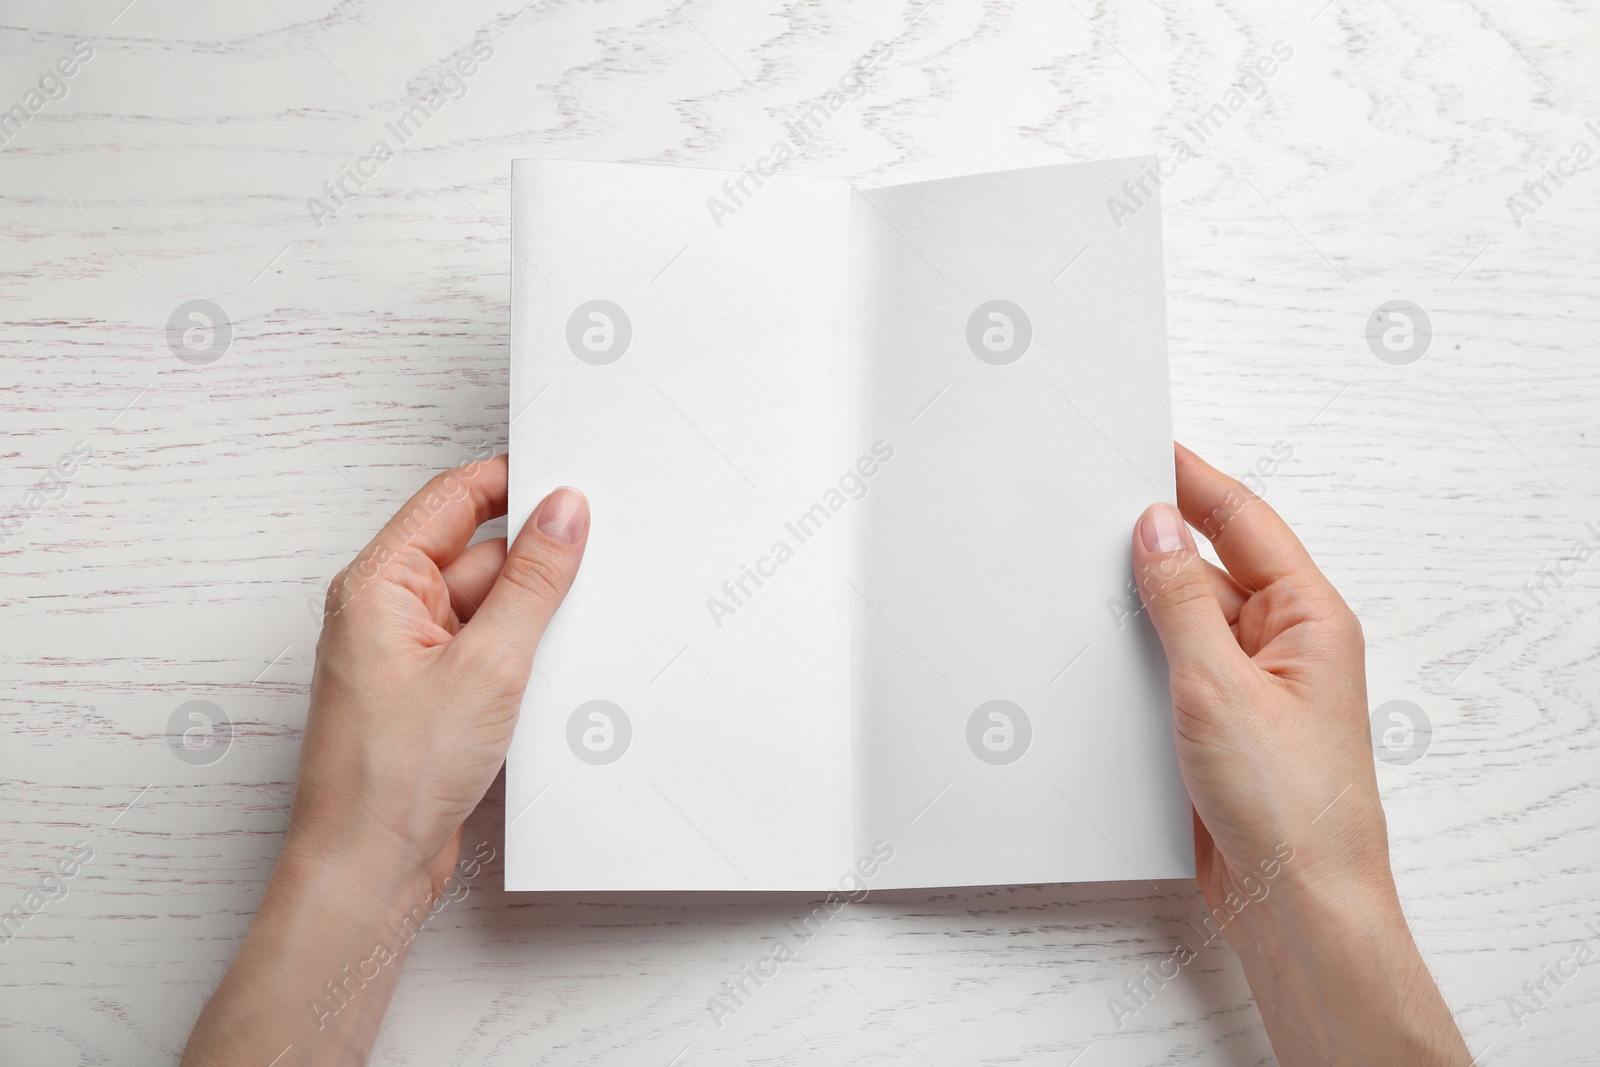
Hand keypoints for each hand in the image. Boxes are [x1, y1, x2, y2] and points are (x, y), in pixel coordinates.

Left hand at [183, 456, 587, 1066]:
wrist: (368, 869)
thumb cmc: (393, 776)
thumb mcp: (488, 663)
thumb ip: (533, 581)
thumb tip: (562, 513)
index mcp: (379, 584)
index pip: (452, 499)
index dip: (512, 482)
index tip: (571, 481)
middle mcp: (387, 613)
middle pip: (476, 552)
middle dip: (534, 559)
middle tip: (593, 561)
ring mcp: (409, 656)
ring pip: (487, 605)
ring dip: (531, 615)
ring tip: (570, 633)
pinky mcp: (432, 696)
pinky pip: (486, 650)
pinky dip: (522, 655)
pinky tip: (552, 672)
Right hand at [1131, 444, 1467, 1064]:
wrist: (1296, 908)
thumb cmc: (1289, 807)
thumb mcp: (1219, 685)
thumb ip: (1183, 600)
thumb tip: (1156, 528)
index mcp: (1309, 618)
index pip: (1243, 521)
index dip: (1193, 480)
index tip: (1146, 447)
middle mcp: (1285, 646)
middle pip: (1212, 567)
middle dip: (1154, 543)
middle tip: (1091, 513)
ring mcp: (1252, 689)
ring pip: (1186, 622)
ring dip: (1141, 607)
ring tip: (1079, 583)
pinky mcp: (1221, 729)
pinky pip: (1173, 671)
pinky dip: (1137, 659)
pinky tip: (1096, 658)